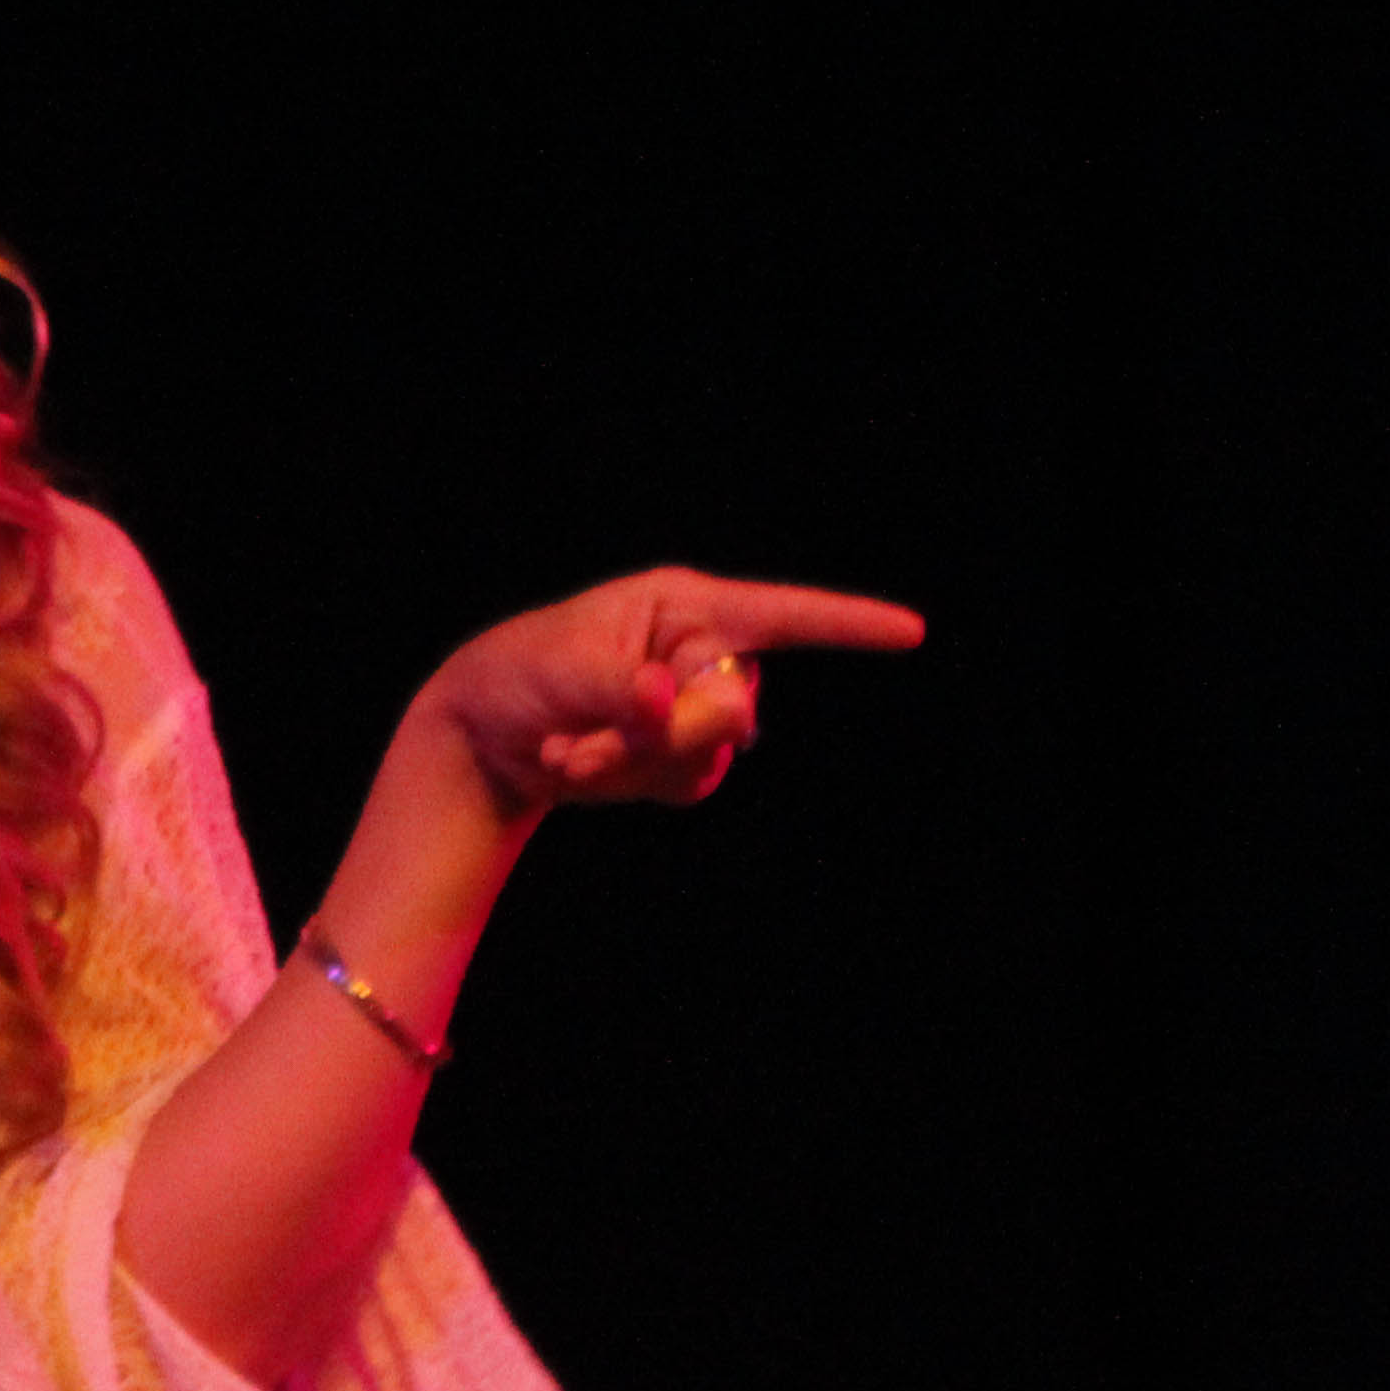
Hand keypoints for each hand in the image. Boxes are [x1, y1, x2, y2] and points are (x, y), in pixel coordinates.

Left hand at [419, 565, 924, 813]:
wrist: (479, 734)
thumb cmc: (517, 675)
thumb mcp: (566, 673)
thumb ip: (636, 694)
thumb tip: (700, 707)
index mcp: (681, 605)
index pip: (781, 615)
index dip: (847, 624)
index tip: (910, 632)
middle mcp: (699, 650)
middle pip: (734, 705)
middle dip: (660, 734)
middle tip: (583, 736)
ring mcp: (694, 705)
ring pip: (709, 752)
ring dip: (631, 764)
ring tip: (570, 748)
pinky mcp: (679, 754)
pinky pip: (690, 783)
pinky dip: (630, 784)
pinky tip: (581, 765)